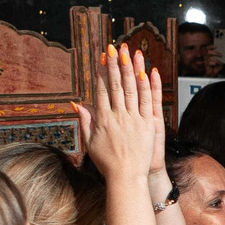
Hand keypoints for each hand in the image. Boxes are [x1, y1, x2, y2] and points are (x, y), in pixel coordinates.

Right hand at [88, 45, 163, 185]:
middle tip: (114, 47)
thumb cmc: (107, 162)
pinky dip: (147, 86)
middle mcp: (117, 116)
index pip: (102, 90)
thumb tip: (77, 103)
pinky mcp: (147, 125)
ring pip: (132, 89)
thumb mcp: (90, 142)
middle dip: (115, 64)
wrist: (126, 177)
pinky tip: (146, 72)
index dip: (102, 72)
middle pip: (117, 85)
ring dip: (130, 69)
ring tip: (129, 53)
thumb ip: (85, 121)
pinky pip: (148, 102)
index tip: (102, 57)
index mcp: (103, 119)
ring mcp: (133, 120)